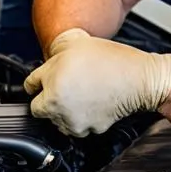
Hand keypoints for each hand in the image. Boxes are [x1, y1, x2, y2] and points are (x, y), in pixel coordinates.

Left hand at [23, 28, 170, 135]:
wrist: (140, 80)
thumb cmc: (112, 60)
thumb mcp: (77, 42)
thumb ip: (55, 48)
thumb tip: (48, 54)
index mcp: (52, 84)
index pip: (30, 86)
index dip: (38, 80)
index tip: (43, 80)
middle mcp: (58, 106)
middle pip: (39, 108)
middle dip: (48, 97)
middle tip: (65, 85)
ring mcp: (74, 121)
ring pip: (58, 119)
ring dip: (64, 109)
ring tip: (82, 92)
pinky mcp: (90, 129)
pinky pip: (78, 125)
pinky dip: (82, 117)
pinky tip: (92, 101)